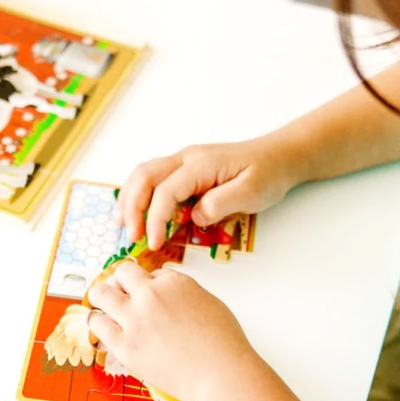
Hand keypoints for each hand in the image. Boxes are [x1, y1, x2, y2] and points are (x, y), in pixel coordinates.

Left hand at [87, 260, 257, 400]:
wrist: (220, 375)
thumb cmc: (222, 344)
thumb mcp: (208, 302)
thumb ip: (182, 294)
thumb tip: (168, 295)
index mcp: (173, 282)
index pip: (149, 273)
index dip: (147, 284)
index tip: (146, 293)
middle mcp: (150, 295)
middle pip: (121, 273)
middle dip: (119, 281)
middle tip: (118, 292)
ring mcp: (135, 319)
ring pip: (101, 294)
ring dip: (100, 296)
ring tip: (101, 303)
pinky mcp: (125, 345)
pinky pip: (98, 324)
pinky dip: (98, 322)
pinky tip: (101, 324)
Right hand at [115, 139, 298, 249]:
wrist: (278, 156)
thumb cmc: (267, 173)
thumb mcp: (251, 192)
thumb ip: (221, 204)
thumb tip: (195, 217)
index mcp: (201, 165)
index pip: (166, 191)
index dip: (156, 219)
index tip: (154, 244)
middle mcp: (186, 159)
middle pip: (145, 177)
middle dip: (131, 207)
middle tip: (130, 236)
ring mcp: (183, 162)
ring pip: (143, 174)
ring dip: (129, 199)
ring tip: (122, 224)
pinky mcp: (184, 170)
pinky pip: (153, 178)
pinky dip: (139, 194)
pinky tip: (135, 212)